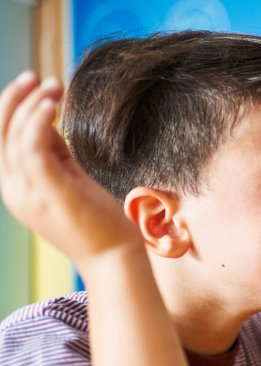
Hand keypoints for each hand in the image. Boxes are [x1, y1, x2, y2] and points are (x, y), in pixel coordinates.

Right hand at [0, 72, 140, 270]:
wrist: (113, 257)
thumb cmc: (98, 221)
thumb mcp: (70, 180)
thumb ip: (56, 154)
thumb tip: (49, 123)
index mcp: (18, 189)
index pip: (3, 142)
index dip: (13, 110)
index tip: (35, 87)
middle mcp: (16, 191)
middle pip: (1, 135)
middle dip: (14, 100)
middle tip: (35, 77)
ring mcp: (29, 193)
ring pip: (14, 137)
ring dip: (31, 105)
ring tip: (52, 85)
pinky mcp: (50, 191)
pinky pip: (32, 149)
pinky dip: (36, 123)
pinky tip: (51, 105)